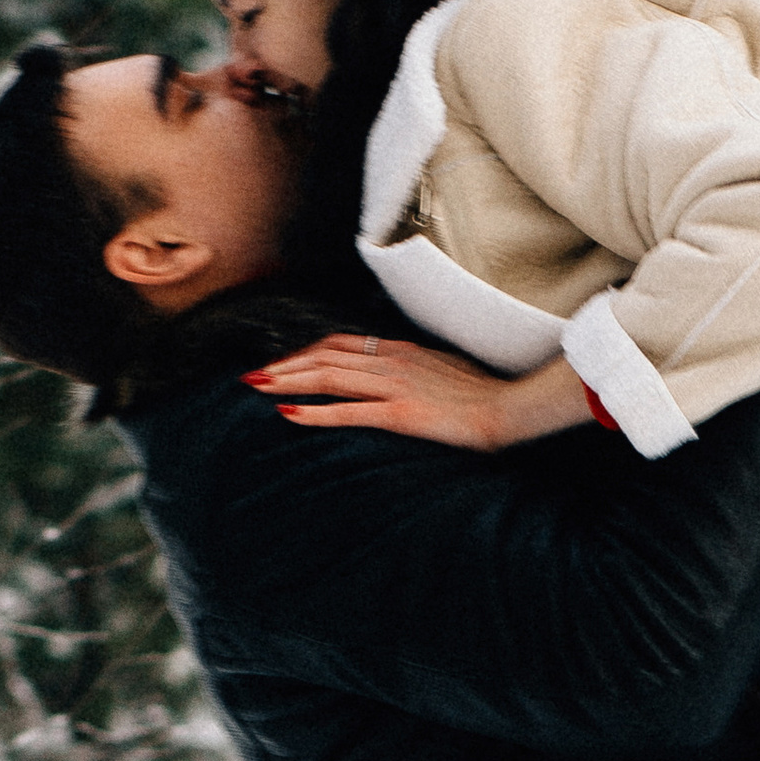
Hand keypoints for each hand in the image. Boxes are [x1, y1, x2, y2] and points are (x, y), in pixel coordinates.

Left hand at [242, 336, 589, 450]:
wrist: (509, 408)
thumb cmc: (483, 395)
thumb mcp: (443, 371)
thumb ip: (414, 370)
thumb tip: (399, 376)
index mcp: (400, 351)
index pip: (340, 344)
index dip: (304, 352)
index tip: (280, 363)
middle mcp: (390, 361)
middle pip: (323, 357)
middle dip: (284, 366)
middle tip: (251, 376)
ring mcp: (394, 385)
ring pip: (328, 377)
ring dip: (288, 382)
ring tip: (257, 388)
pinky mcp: (400, 413)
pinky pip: (348, 410)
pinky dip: (314, 412)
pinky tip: (288, 416)